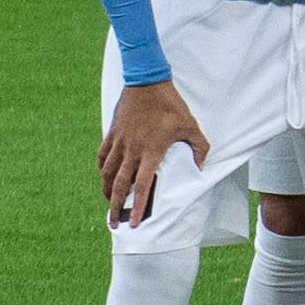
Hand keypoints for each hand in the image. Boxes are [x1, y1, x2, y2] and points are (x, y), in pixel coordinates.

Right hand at [101, 78, 205, 226]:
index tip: (134, 223)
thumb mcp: (190, 125)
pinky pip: (103, 155)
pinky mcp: (112, 133)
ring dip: (106, 190)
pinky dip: (102, 168)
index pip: (143, 187)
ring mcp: (120, 142)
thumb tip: (202, 166)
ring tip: (108, 202)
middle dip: (115, 206)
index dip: (139, 206)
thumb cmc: (170, 104)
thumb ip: (199, 147)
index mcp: (151, 152)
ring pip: (107, 173)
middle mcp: (132, 151)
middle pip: (119, 185)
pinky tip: (104, 175)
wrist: (146, 81)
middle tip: (114, 222)